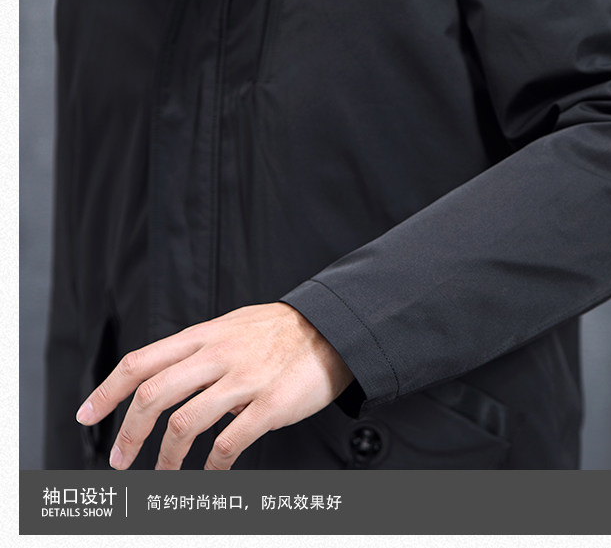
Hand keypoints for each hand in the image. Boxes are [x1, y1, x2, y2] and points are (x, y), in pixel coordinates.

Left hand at [75, 302, 353, 469]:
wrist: (333, 329)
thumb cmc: (283, 330)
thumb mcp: (233, 326)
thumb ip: (200, 350)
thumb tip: (174, 380)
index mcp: (204, 336)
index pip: (140, 362)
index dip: (107, 391)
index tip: (88, 415)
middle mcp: (218, 356)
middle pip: (153, 396)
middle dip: (128, 433)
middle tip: (121, 458)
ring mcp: (244, 380)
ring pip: (184, 423)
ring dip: (167, 457)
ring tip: (165, 474)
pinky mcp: (269, 406)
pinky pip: (229, 443)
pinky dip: (213, 465)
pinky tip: (212, 472)